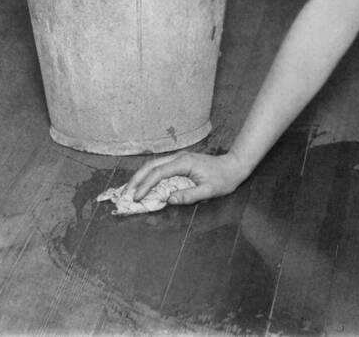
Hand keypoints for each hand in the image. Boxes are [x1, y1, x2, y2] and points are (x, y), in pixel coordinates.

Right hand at [123, 150, 249, 205]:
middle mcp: (178, 158)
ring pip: (153, 165)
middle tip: (124, 195)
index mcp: (184, 163)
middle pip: (151, 166)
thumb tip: (169, 200)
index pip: (158, 173)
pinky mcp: (179, 163)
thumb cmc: (223, 179)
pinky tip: (143, 185)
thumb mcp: (210, 191)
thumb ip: (190, 195)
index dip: (145, 185)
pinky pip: (159, 168)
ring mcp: (178, 159)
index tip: (136, 198)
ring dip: (140, 177)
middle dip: (136, 180)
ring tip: (129, 191)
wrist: (233, 166)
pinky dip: (148, 176)